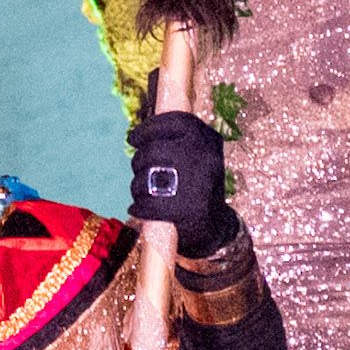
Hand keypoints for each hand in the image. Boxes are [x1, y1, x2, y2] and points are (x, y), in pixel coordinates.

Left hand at [125, 104, 235, 257]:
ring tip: (145, 194)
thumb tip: (145, 121)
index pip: (173, 121)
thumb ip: (175, 138)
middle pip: (152, 151)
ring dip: (138, 187)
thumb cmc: (197, 186)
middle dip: (138, 162)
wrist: (216, 228)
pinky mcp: (187, 210)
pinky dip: (139, 208)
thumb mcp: (196, 155)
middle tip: (139, 172)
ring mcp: (197, 183)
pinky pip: (147, 203)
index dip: (147, 129)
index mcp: (208, 139)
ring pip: (146, 178)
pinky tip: (140, 209)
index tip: (133, 139)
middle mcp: (205, 157)